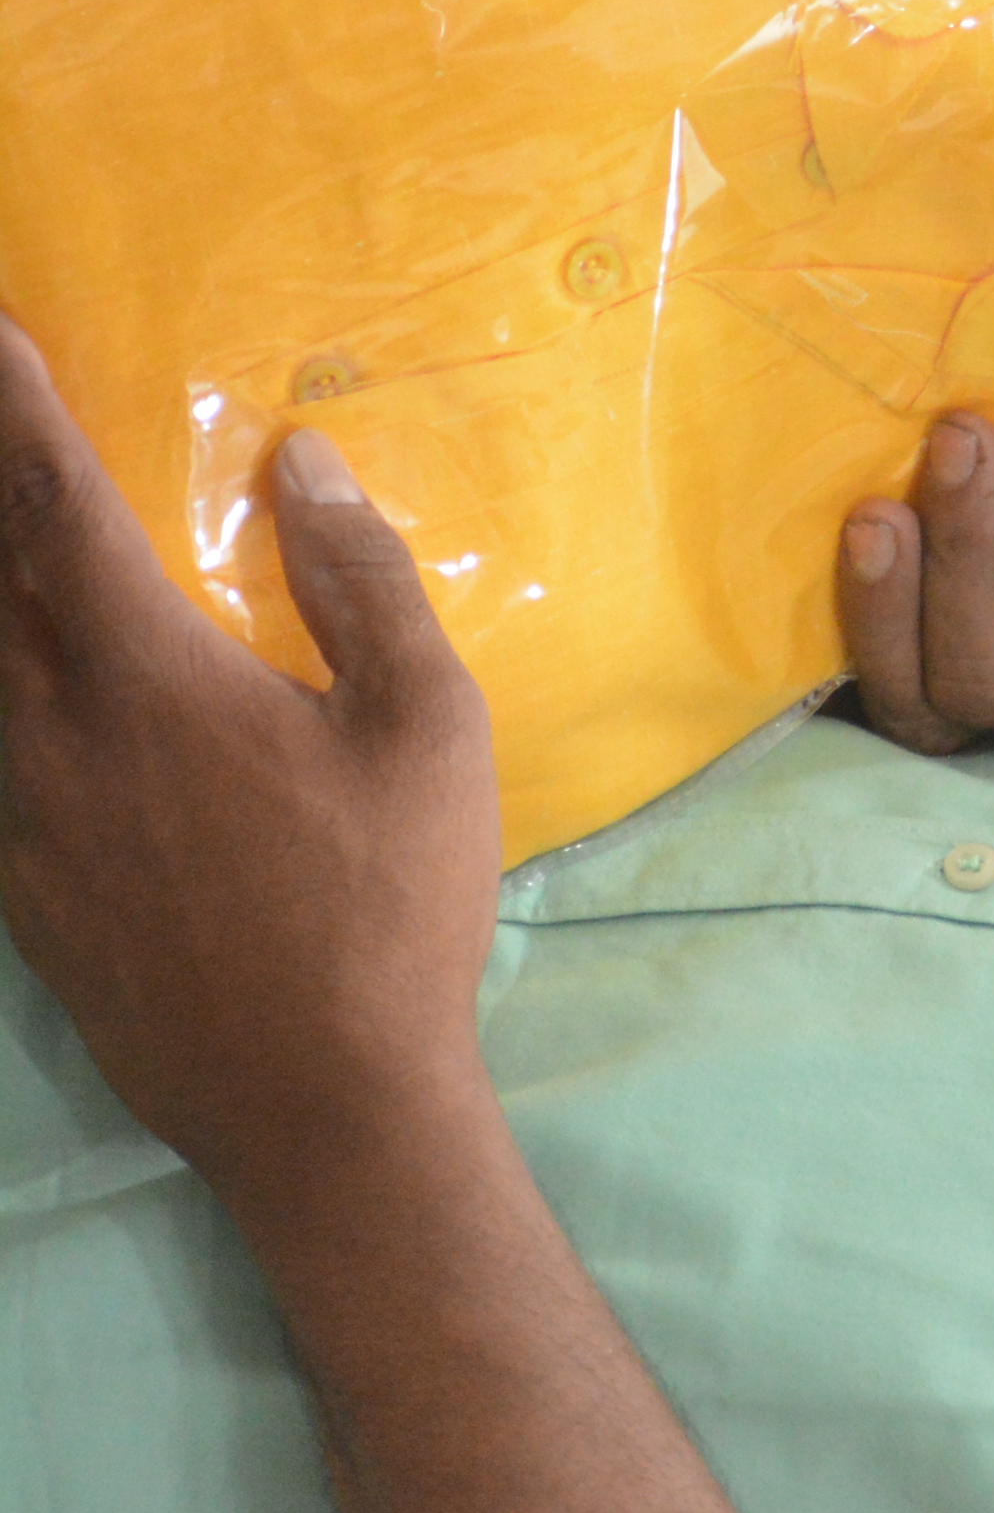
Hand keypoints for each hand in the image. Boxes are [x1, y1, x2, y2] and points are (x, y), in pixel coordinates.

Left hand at [0, 317, 501, 1209]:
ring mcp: (16, 813)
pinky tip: (3, 676)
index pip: (56, 507)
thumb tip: (302, 461)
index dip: (18, 412)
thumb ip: (362, 585)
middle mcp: (50, 730)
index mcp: (149, 678)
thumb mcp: (431, 732)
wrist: (315, 1100)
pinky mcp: (12, 882)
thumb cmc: (393, 906)